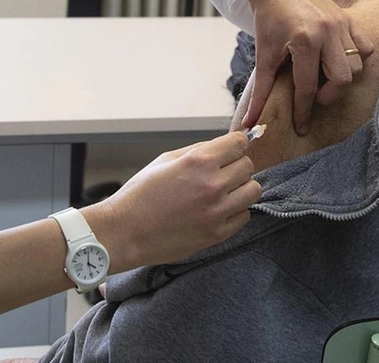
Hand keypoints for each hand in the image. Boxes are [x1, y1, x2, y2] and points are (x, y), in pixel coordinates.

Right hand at [83, 132, 260, 271]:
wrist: (125, 232)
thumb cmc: (140, 194)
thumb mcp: (164, 160)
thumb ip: (197, 151)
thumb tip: (221, 146)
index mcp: (198, 162)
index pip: (239, 143)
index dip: (236, 143)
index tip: (231, 148)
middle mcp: (212, 185)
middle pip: (248, 166)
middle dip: (236, 165)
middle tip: (222, 171)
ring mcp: (217, 212)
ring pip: (253, 190)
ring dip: (241, 188)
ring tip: (224, 191)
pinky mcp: (217, 234)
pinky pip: (244, 216)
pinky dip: (235, 210)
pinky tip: (218, 209)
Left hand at [243, 0, 373, 135]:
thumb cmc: (267, 19)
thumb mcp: (263, 55)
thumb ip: (261, 91)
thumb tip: (250, 124)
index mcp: (304, 41)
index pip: (308, 88)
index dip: (304, 111)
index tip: (301, 127)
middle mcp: (327, 32)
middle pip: (342, 80)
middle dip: (328, 95)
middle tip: (313, 95)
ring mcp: (341, 24)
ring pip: (357, 65)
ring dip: (342, 78)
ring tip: (322, 76)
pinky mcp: (348, 18)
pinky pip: (365, 47)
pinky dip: (356, 58)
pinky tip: (337, 59)